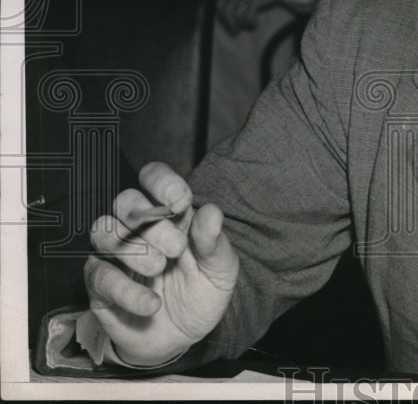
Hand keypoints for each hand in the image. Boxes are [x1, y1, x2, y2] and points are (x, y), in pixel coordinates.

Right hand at [86, 162, 238, 366]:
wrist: (183, 338)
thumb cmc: (202, 293)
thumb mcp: (220, 270)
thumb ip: (215, 242)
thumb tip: (212, 210)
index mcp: (171, 214)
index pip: (154, 177)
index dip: (162, 182)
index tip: (180, 202)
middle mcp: (139, 227)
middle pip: (126, 201)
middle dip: (151, 222)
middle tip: (177, 249)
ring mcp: (116, 253)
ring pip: (104, 230)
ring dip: (134, 250)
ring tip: (160, 270)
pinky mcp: (99, 283)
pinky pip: (100, 275)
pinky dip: (126, 290)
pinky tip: (151, 304)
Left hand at [217, 0, 292, 32]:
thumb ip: (239, 1)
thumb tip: (231, 19)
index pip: (219, 4)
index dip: (223, 17)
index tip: (231, 26)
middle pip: (225, 11)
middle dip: (230, 24)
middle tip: (236, 32)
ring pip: (236, 15)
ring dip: (243, 24)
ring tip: (251, 26)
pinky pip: (247, 15)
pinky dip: (251, 23)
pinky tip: (256, 24)